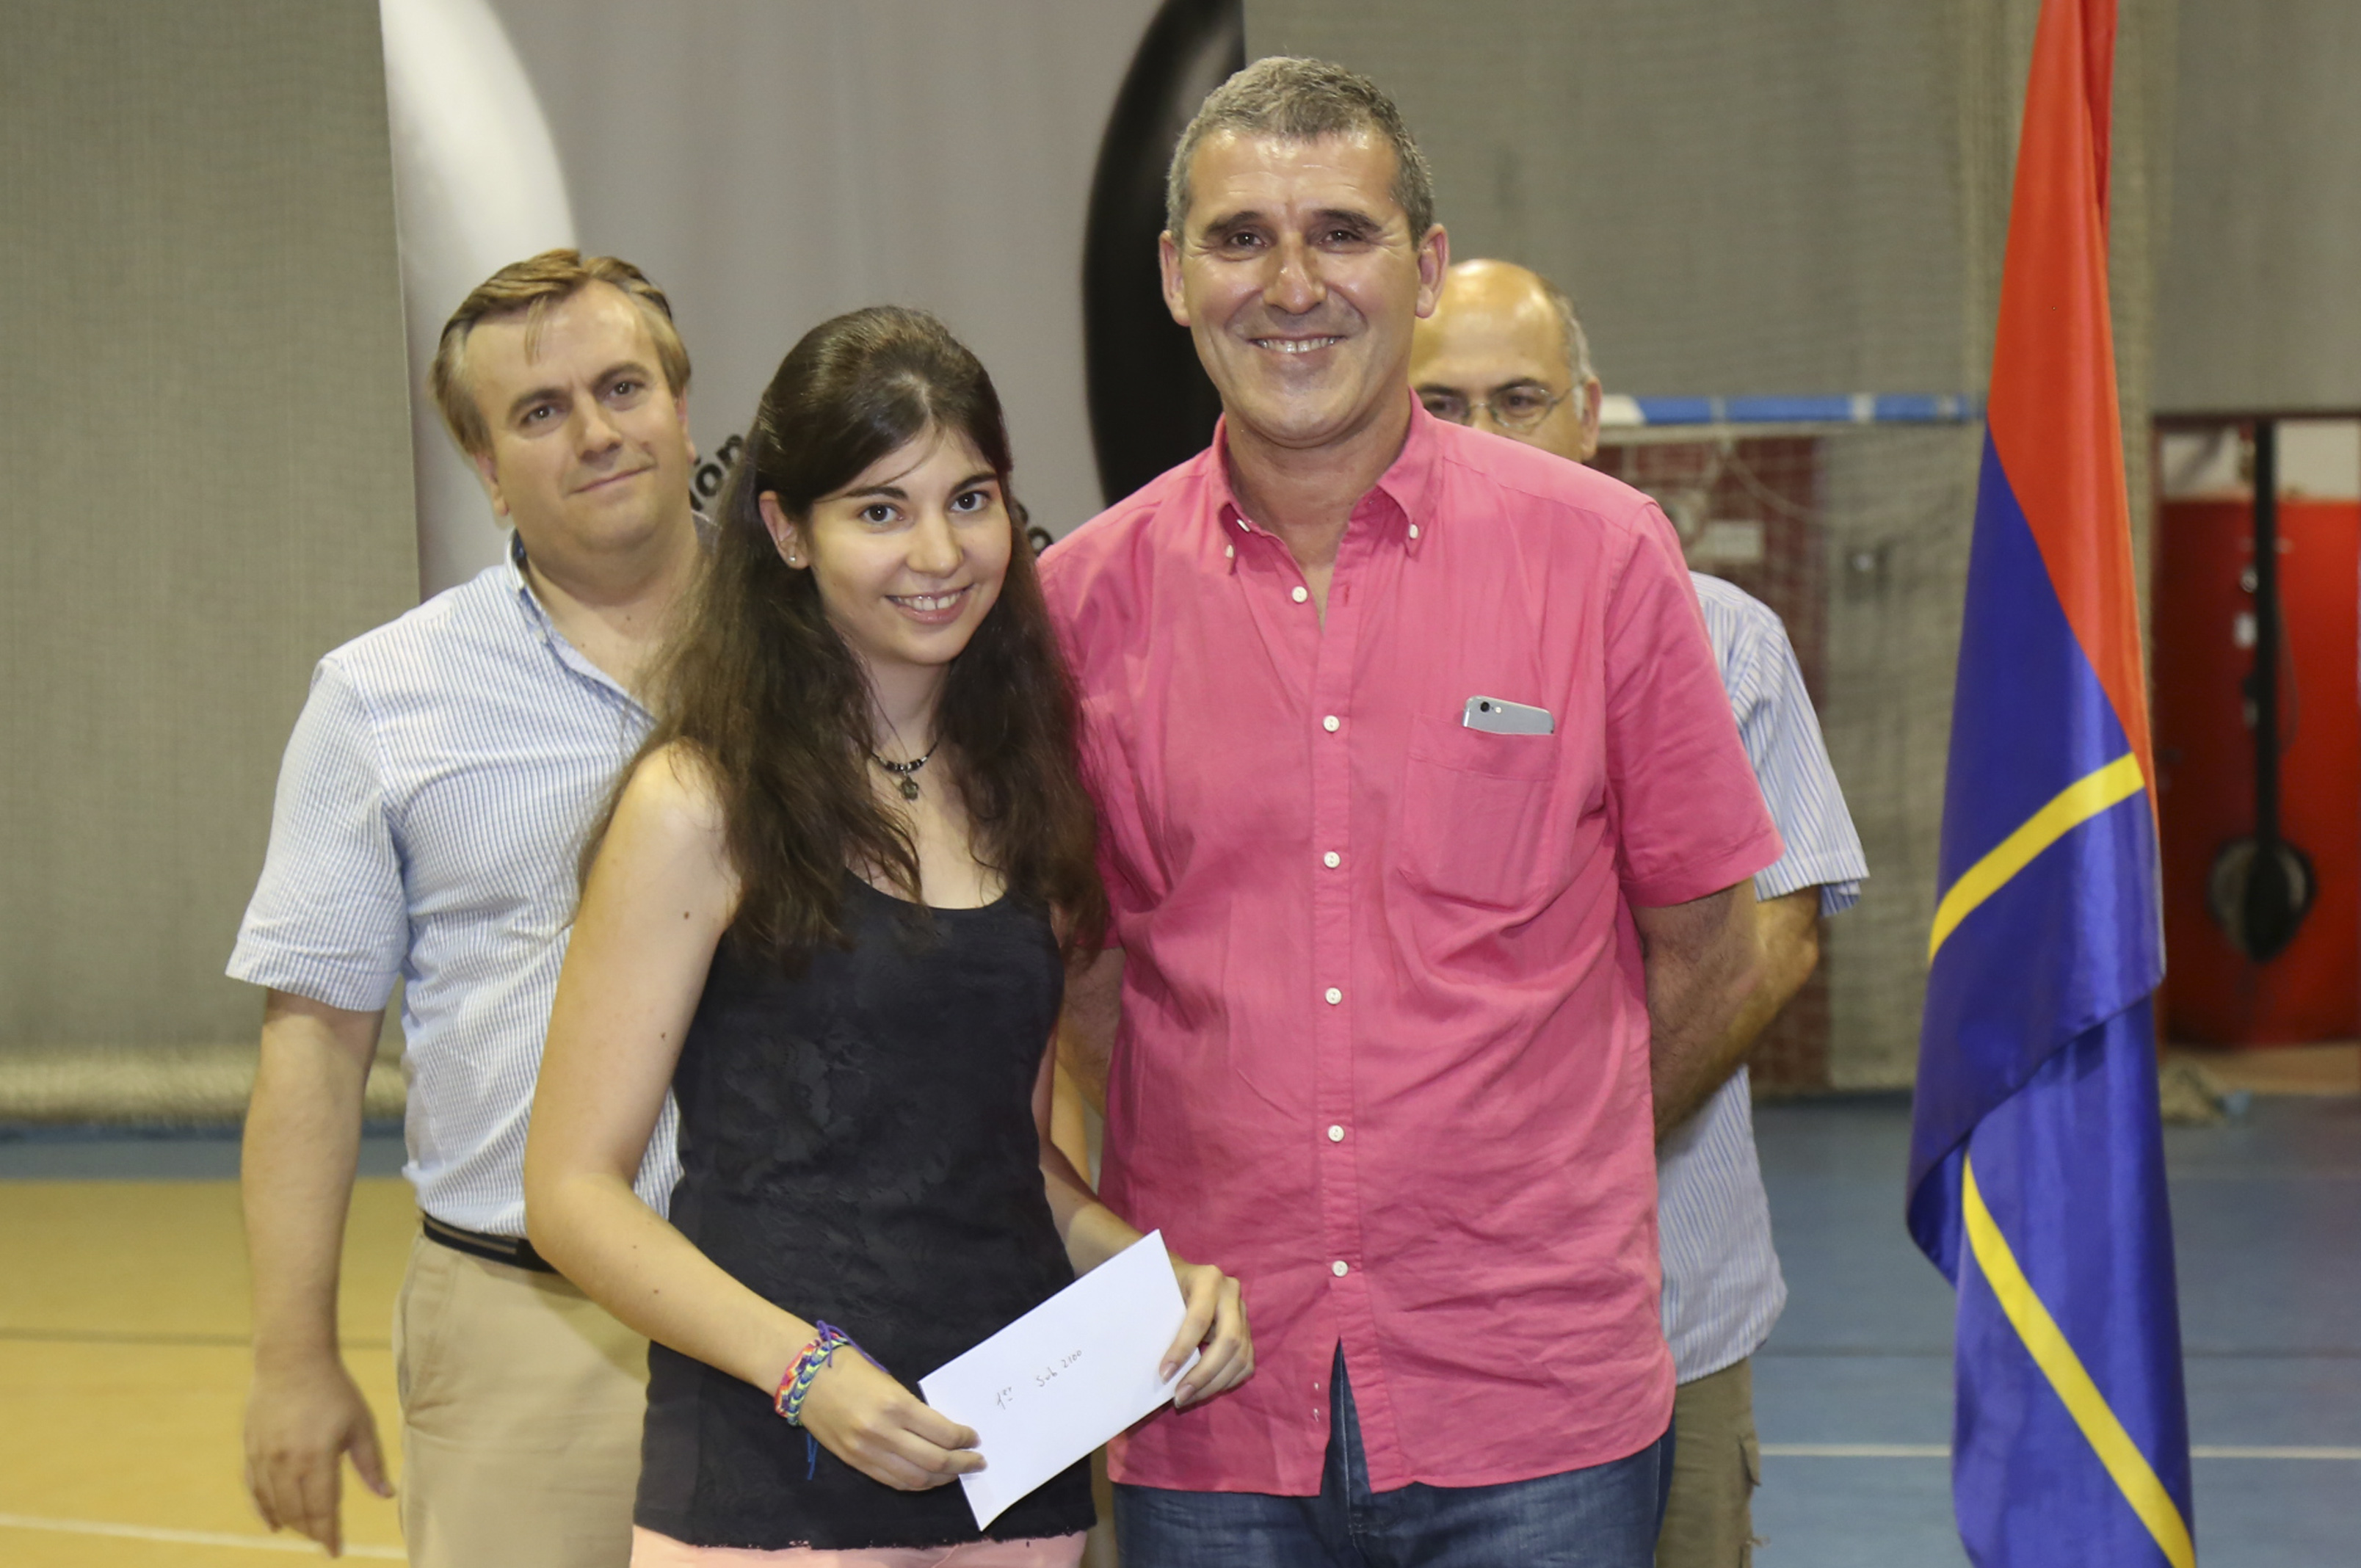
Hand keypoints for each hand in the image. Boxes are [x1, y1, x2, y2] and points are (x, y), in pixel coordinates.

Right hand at [243, 1353, 391, 1556]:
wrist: (291, 1360)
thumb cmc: (334, 1390)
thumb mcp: (360, 1424)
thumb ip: (371, 1464)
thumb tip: (386, 1496)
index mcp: (317, 1458)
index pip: (322, 1509)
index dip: (328, 1534)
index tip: (335, 1551)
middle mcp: (286, 1463)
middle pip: (296, 1512)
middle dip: (312, 1531)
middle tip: (325, 1539)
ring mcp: (263, 1457)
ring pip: (275, 1504)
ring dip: (291, 1523)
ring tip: (307, 1532)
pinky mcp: (250, 1450)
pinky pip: (254, 1490)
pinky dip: (264, 1510)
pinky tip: (273, 1525)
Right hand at [794, 1349, 983, 1490]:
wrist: (802, 1376)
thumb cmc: (848, 1367)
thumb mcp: (889, 1381)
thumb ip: (913, 1408)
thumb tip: (941, 1430)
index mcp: (895, 1406)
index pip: (942, 1434)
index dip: (964, 1439)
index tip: (975, 1438)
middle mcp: (882, 1434)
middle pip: (934, 1461)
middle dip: (961, 1464)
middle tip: (976, 1461)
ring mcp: (866, 1452)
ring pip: (914, 1478)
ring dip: (941, 1479)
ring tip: (956, 1472)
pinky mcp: (854, 1462)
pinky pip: (892, 1481)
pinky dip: (915, 1483)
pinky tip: (928, 1478)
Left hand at [1165, 1257, 1252, 1407]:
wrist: (1182, 1275)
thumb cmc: (1165, 1284)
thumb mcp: (1160, 1292)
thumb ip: (1161, 1319)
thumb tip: (1160, 1366)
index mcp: (1208, 1279)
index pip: (1199, 1318)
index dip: (1183, 1349)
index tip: (1164, 1374)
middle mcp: (1231, 1293)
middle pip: (1230, 1341)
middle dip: (1204, 1374)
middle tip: (1180, 1396)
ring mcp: (1243, 1312)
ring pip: (1241, 1356)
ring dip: (1214, 1384)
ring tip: (1188, 1397)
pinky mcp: (1248, 1329)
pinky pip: (1245, 1363)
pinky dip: (1226, 1381)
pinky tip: (1204, 1390)